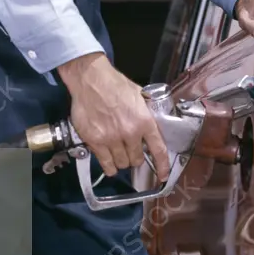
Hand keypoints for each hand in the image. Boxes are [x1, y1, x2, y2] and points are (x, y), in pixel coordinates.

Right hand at [56, 53, 170, 180]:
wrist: (90, 79)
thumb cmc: (114, 83)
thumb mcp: (138, 94)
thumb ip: (146, 111)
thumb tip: (153, 123)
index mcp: (144, 121)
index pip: (158, 150)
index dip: (162, 166)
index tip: (163, 175)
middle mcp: (130, 133)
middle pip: (137, 160)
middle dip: (135, 157)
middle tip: (130, 149)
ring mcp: (112, 139)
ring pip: (122, 164)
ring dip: (121, 160)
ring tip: (118, 151)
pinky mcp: (95, 142)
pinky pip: (106, 164)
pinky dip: (109, 166)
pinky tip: (109, 161)